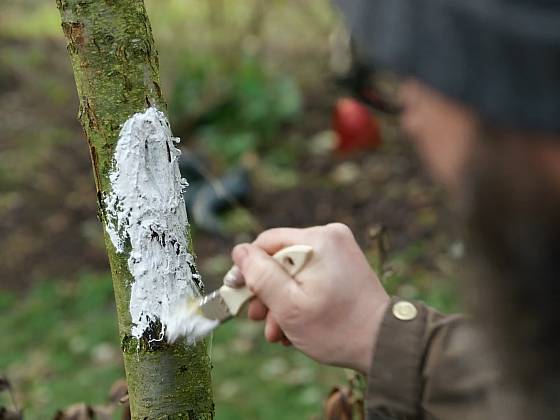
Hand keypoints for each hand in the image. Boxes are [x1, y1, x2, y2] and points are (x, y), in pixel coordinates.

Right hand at [227, 223, 389, 374]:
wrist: (384, 344)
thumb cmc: (336, 328)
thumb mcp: (288, 305)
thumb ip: (260, 275)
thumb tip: (239, 251)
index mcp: (318, 239)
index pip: (267, 242)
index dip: (248, 268)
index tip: (237, 294)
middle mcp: (331, 237)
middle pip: (281, 258)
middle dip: (267, 292)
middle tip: (258, 319)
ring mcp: (340, 250)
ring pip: (294, 271)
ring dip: (282, 301)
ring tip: (278, 332)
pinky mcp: (345, 264)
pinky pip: (311, 275)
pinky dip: (300, 297)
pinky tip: (295, 325)